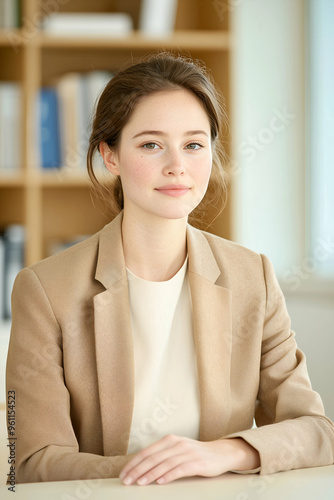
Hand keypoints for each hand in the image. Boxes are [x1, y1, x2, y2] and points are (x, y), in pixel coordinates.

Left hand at [119, 435, 259, 485]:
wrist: (220, 453)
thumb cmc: (196, 454)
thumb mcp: (177, 450)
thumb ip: (162, 455)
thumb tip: (141, 467)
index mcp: (170, 440)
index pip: (147, 452)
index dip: (133, 463)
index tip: (123, 474)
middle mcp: (177, 444)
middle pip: (153, 458)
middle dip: (137, 470)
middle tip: (126, 481)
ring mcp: (187, 453)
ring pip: (164, 464)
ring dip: (150, 474)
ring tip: (139, 483)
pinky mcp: (197, 463)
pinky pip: (180, 469)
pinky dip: (169, 475)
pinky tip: (161, 481)